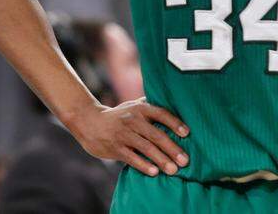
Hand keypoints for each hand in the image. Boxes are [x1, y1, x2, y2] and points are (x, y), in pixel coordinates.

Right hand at [70, 98, 189, 176]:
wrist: (89, 122)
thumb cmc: (118, 116)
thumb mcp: (133, 106)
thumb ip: (151, 107)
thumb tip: (175, 105)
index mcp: (140, 108)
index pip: (161, 113)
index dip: (175, 123)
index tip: (187, 134)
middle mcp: (133, 120)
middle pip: (156, 135)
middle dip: (172, 148)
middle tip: (185, 161)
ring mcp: (123, 134)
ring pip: (146, 148)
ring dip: (161, 159)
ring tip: (174, 170)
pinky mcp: (115, 148)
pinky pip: (131, 157)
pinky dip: (143, 165)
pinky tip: (154, 172)